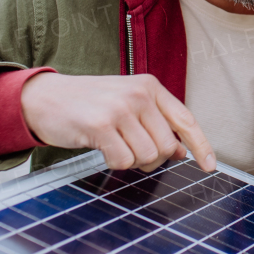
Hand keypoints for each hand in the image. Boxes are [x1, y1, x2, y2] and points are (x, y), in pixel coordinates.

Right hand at [20, 73, 214, 172]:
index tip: (210, 166)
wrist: (44, 98)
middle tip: (130, 150)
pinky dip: (114, 163)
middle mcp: (138, 94)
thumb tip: (183, 151)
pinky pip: (123, 161)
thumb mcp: (127, 105)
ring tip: (114, 146)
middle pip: (167, 146)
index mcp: (149, 86)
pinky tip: (101, 148)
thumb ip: (156, 123)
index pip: (186, 119)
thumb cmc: (88, 104)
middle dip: (153, 158)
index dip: (201, 145)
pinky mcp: (100, 125)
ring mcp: (119, 109)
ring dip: (132, 161)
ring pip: (147, 157)